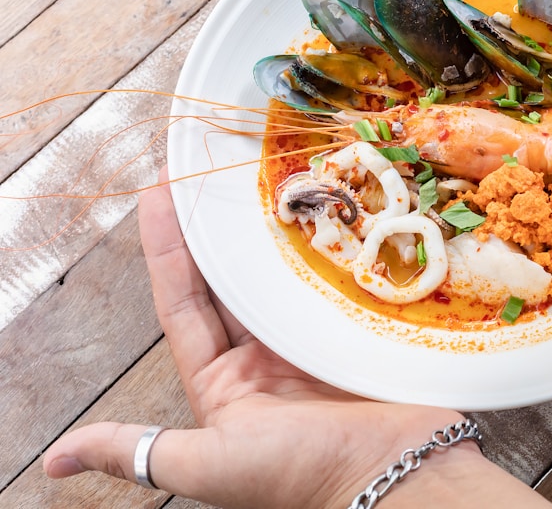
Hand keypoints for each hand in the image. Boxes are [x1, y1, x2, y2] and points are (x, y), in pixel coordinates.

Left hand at [43, 167, 479, 507]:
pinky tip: (325, 209)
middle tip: (211, 172)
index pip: (183, 301)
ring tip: (262, 179)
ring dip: (272, 230)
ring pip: (284, 271)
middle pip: (233, 278)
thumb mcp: (207, 465)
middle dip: (218, 229)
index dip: (168, 249)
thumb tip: (57, 459)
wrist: (395, 479)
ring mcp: (314, 336)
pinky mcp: (356, 325)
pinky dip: (329, 245)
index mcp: (226, 381)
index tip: (158, 193)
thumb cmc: (300, 476)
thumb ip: (138, 450)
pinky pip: (335, 275)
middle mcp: (266, 354)